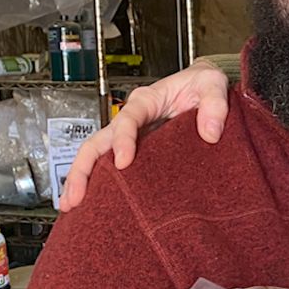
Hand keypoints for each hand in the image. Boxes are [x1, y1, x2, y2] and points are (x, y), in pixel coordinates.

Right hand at [59, 57, 231, 211]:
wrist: (205, 88)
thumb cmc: (204, 83)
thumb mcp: (214, 83)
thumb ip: (215, 105)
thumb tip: (210, 134)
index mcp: (147, 100)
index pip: (127, 120)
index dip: (123, 140)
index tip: (125, 162)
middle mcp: (133, 118)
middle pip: (97, 142)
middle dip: (83, 168)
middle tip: (77, 196)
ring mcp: (133, 135)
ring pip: (98, 156)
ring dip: (83, 179)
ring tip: (74, 205)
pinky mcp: (139, 149)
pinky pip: (113, 165)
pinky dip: (102, 182)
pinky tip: (95, 201)